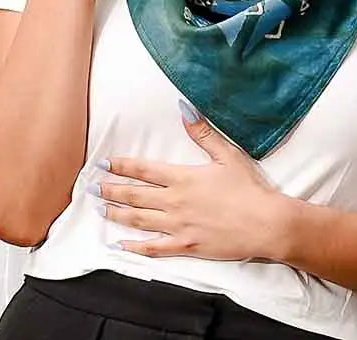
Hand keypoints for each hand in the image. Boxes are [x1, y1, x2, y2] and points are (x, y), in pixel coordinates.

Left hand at [91, 101, 284, 260]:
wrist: (265, 223)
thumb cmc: (248, 188)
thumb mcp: (227, 154)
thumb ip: (202, 132)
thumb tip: (184, 108)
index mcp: (182, 177)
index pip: (144, 170)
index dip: (122, 166)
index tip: (104, 163)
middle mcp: (174, 201)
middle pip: (134, 196)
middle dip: (111, 190)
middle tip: (91, 187)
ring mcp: (177, 226)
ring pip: (138, 220)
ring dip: (117, 214)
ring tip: (100, 209)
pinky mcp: (185, 246)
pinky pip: (153, 248)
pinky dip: (134, 247)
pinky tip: (120, 245)